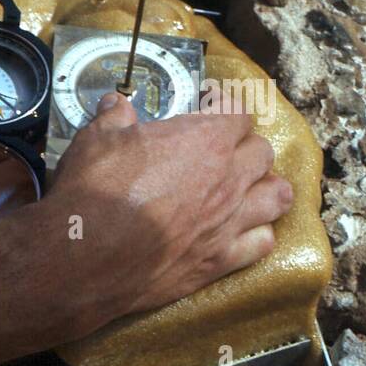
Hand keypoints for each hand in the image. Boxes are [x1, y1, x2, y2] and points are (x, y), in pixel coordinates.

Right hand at [34, 87, 293, 335]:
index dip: (224, 107)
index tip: (210, 107)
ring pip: (277, 196)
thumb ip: (114, 117)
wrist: (88, 255)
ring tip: (246, 186)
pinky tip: (240, 229)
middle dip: (245, 145)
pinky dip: (257, 232)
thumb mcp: (96, 139)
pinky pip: (263, 242)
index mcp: (203, 140)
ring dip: (264, 186)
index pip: (238, 113)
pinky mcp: (222, 261)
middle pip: (262, 152)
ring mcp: (230, 222)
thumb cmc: (95, 190)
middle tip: (222, 147)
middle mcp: (228, 179)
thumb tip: (116, 104)